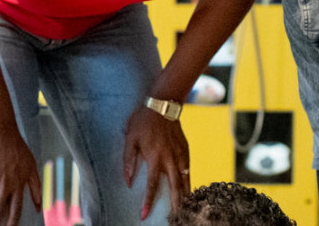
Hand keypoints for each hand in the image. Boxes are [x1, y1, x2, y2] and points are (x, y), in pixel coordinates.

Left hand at [124, 105, 190, 219]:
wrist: (163, 104)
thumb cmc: (143, 121)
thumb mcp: (130, 139)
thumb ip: (129, 161)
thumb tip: (129, 181)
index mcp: (155, 158)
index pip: (152, 186)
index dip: (148, 202)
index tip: (145, 214)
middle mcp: (170, 159)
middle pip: (175, 187)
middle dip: (175, 205)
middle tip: (175, 218)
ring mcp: (180, 154)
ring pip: (185, 180)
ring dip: (185, 196)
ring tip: (186, 209)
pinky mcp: (186, 149)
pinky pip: (189, 169)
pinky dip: (189, 181)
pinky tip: (189, 190)